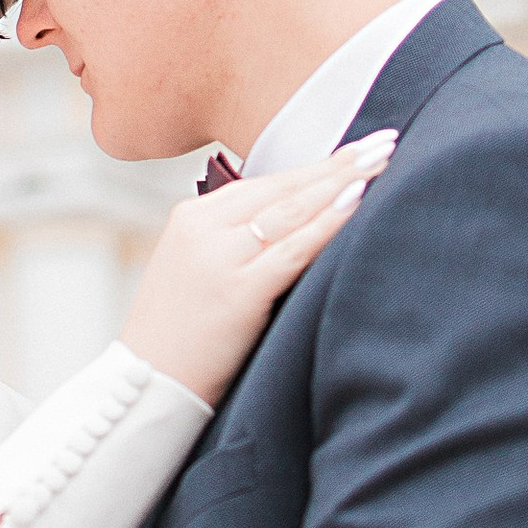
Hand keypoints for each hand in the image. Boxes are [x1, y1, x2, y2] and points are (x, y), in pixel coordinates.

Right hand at [122, 136, 395, 407]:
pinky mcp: (238, 290)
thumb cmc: (178, 338)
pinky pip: (293, 249)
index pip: (265, 182)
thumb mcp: (195, 271)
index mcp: (191, 216)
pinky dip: (327, 223)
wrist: (144, 386)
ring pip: (292, 209)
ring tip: (381, 161)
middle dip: (338, 163)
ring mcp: (220, 257)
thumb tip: (294, 224)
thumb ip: (233, 242)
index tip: (355, 150)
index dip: (315, 165)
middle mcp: (204, 227)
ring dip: (341, 181)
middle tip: (383, 142)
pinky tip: (356, 201)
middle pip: (284, 187)